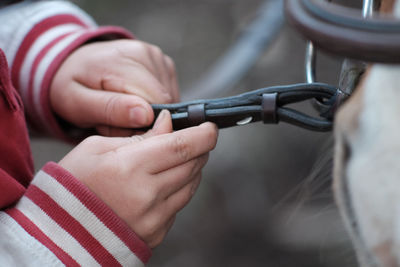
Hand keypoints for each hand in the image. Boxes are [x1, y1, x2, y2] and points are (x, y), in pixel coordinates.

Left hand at [50, 39, 178, 136]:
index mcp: (119, 61)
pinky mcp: (164, 63)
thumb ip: (110, 109)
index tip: (114, 126)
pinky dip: (154, 104)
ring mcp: (157, 56)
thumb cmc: (73, 87)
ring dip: (149, 113)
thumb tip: (146, 115)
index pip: (151, 105)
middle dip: (143, 120)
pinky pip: (170, 94)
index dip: (138, 125)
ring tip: (122, 108)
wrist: (73, 65)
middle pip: (163, 103)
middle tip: (115, 119)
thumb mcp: (77, 104)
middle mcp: (144, 54)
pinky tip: (134, 100)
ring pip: (169, 101)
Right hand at [58, 110, 217, 247]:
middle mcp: (147, 195)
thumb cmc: (72, 185)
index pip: (182, 146)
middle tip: (192, 138)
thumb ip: (138, 136)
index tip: (209, 127)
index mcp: (130, 167)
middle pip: (193, 165)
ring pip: (191, 186)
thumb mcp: (96, 148)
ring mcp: (154, 219)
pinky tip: (161, 184)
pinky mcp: (156, 233)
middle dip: (199, 148)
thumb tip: (168, 123)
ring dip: (191, 168)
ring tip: (175, 159)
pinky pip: (179, 205)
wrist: (60, 232)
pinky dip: (178, 189)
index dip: (204, 134)